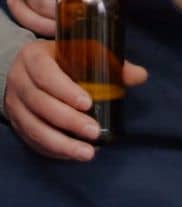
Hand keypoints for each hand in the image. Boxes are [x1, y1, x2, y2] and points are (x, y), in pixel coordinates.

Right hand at [3, 40, 147, 161]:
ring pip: (34, 128)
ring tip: (87, 153)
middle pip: (41, 104)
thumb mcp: (78, 51)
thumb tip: (140, 75)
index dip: (65, 90)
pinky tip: (72, 155)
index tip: (88, 103)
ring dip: (61, 143)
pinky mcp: (16, 124)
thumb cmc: (59, 58)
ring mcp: (15, 105)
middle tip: (94, 133)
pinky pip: (32, 140)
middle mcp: (20, 81)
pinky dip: (52, 150)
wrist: (26, 69)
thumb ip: (108, 62)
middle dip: (69, 121)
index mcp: (34, 57)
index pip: (46, 75)